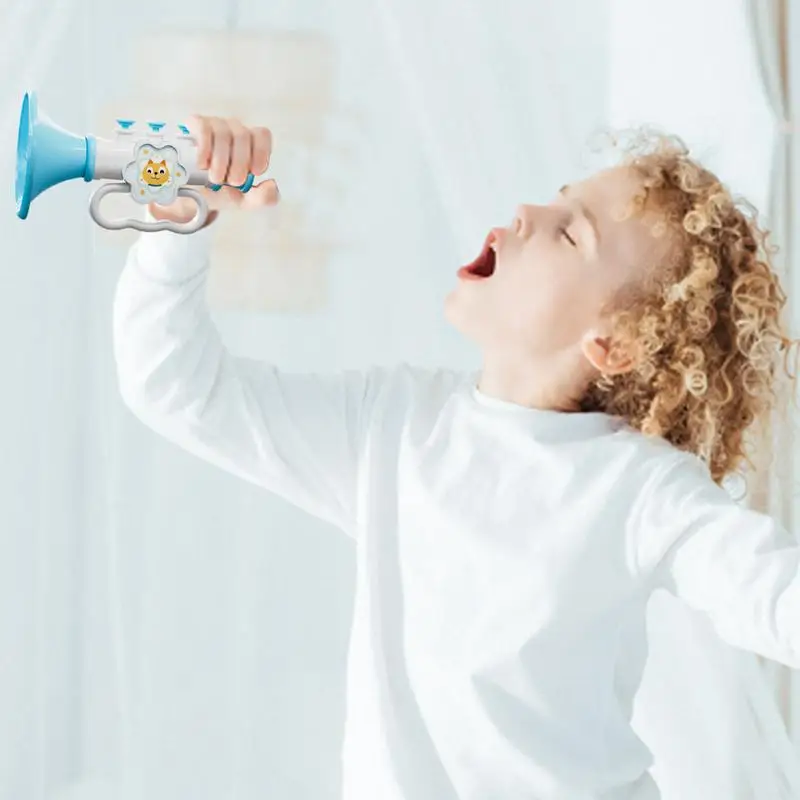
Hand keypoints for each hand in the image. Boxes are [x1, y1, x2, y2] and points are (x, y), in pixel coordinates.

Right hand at [149, 115, 279, 224]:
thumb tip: (273, 184)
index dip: (261, 153)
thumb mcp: (244, 200)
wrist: (191, 196)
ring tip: (215, 178)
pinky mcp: (196, 124)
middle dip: (239, 164)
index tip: (254, 172)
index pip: (262, 135)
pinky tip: (202, 165)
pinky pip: (204, 129)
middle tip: (232, 181)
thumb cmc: (220, 192)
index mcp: (250, 145)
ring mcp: (215, 125)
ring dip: (220, 161)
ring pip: (223, 134)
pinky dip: (205, 150)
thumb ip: (263, 198)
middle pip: (243, 136)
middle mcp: (234, 130)